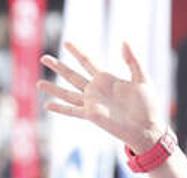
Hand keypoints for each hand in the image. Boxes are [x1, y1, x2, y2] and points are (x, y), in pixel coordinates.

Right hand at [38, 42, 166, 151]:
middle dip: (58, 66)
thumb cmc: (148, 106)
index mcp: (107, 80)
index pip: (88, 62)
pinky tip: (47, 105)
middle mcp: (96, 90)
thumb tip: (123, 41)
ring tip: (38, 82)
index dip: (77, 52)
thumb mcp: (142, 79)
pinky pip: (72, 111)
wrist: (148, 128)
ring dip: (53, 88)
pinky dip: (60, 108)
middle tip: (44, 58)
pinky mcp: (92, 116)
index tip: (66, 42)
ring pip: (68, 93)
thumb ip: (132, 60)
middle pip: (72, 75)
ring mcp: (93, 103)